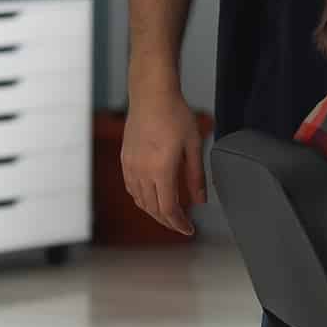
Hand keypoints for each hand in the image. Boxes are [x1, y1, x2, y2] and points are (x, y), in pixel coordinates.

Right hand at [121, 85, 204, 235]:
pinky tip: (153, 198)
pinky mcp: (125, 160)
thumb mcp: (194, 145)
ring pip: (140, 201)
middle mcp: (142, 172)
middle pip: (153, 209)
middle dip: (168, 222)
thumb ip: (196, 176)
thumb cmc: (175, 116)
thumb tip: (200, 200)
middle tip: (182, 226)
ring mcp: (130, 167)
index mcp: (161, 170)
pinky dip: (143, 199)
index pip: (168, 209)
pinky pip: (132, 188)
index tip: (189, 230)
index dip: (179, 224)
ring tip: (170, 215)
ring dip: (154, 212)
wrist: (151, 96)